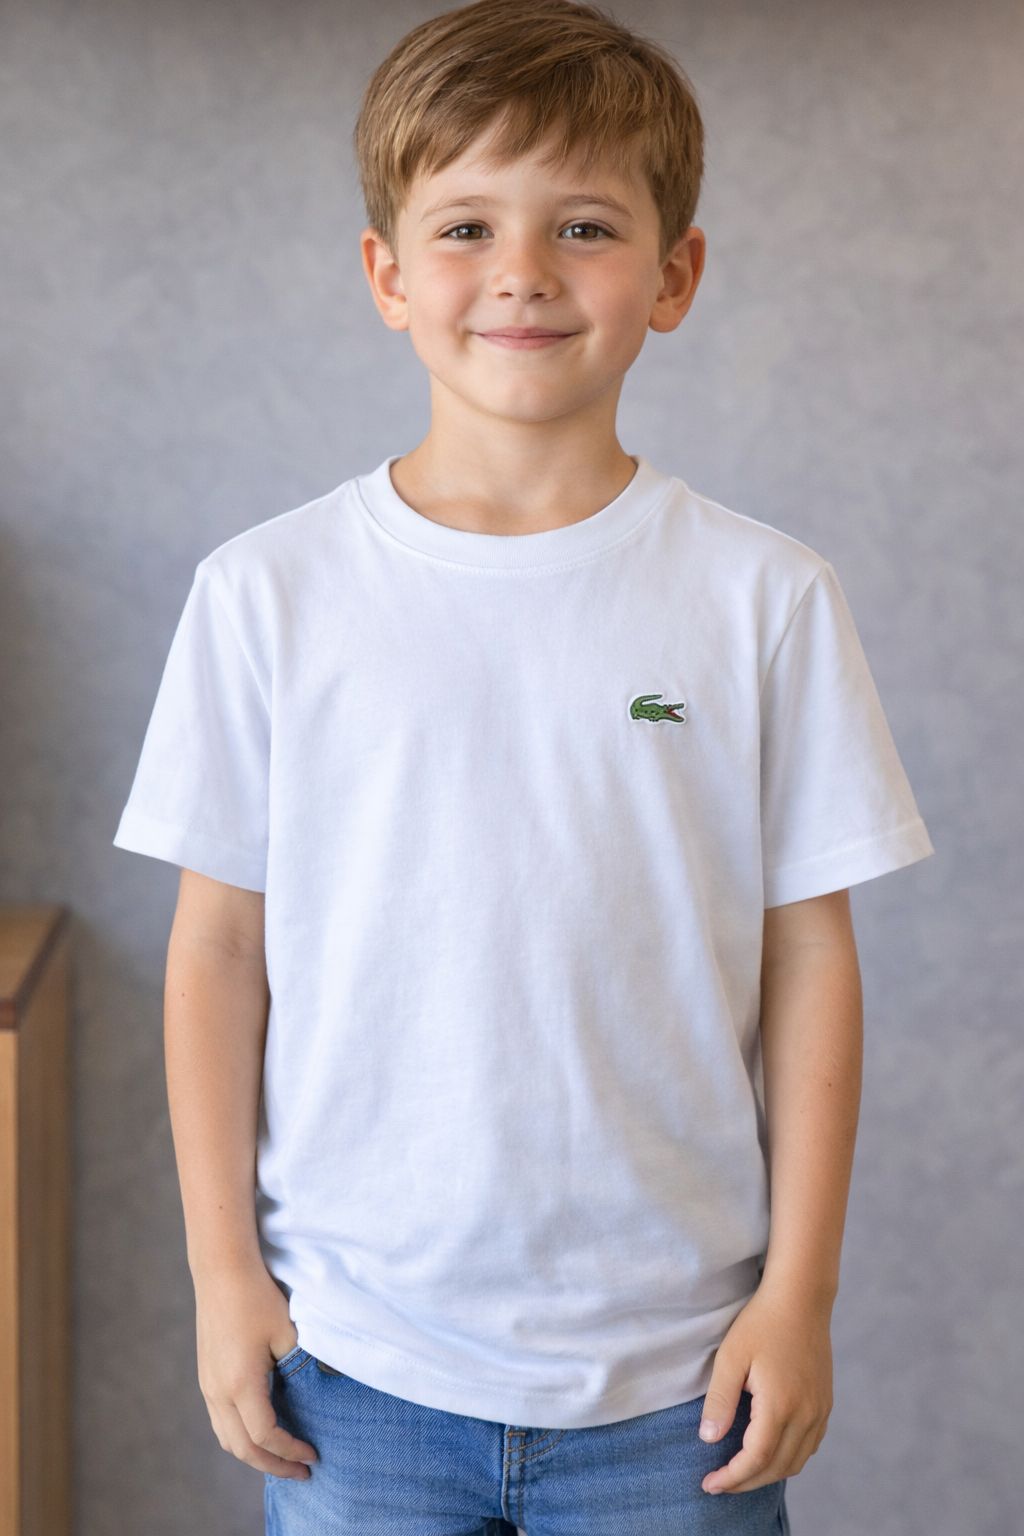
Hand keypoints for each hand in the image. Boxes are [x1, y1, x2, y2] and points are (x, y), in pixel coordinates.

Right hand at [193, 1260, 319, 1480]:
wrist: (221, 1270)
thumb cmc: (257, 1297)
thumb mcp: (287, 1333)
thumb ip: (301, 1368)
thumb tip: (320, 1392)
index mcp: (240, 1384)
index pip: (265, 1437)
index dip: (290, 1451)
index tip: (313, 1455)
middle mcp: (218, 1392)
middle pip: (242, 1449)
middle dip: (272, 1466)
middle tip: (301, 1472)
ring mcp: (208, 1385)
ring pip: (227, 1438)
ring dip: (254, 1455)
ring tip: (282, 1459)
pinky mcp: (206, 1377)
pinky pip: (220, 1421)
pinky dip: (241, 1437)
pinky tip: (261, 1432)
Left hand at [697, 1280, 833, 1494]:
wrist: (801, 1298)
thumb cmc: (761, 1323)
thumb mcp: (731, 1357)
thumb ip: (720, 1400)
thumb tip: (709, 1440)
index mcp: (780, 1405)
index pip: (755, 1459)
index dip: (732, 1478)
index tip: (709, 1484)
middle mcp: (806, 1414)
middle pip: (777, 1467)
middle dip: (746, 1482)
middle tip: (719, 1483)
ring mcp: (820, 1410)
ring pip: (797, 1461)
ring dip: (768, 1474)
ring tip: (740, 1473)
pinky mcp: (825, 1403)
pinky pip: (810, 1446)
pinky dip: (789, 1459)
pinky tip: (770, 1452)